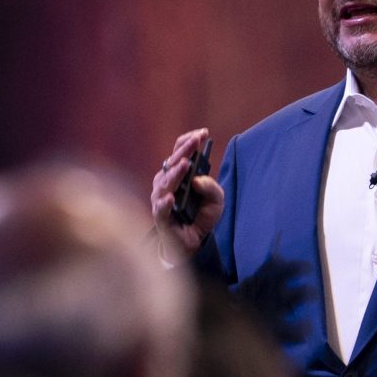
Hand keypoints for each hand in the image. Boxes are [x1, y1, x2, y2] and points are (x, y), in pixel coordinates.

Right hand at [151, 128, 224, 260]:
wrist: (193, 243)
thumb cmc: (200, 216)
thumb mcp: (216, 201)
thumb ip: (212, 188)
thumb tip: (197, 180)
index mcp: (178, 174)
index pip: (179, 151)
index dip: (189, 141)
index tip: (203, 133)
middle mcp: (166, 183)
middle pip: (172, 162)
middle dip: (185, 150)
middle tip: (196, 141)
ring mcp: (161, 199)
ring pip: (165, 183)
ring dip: (175, 173)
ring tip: (186, 164)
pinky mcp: (160, 218)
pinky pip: (160, 209)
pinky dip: (165, 203)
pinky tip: (171, 198)